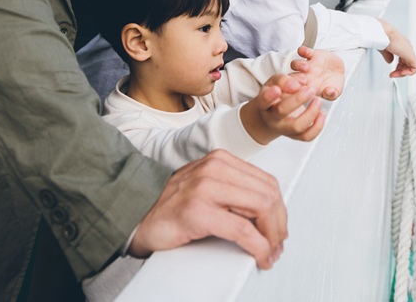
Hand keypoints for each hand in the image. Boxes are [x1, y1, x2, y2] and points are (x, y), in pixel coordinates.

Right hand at [128, 150, 286, 269]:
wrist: (135, 215)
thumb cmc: (170, 207)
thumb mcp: (207, 188)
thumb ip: (233, 191)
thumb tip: (269, 213)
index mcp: (220, 160)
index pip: (266, 182)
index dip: (279, 210)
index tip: (278, 229)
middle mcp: (214, 168)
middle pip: (268, 194)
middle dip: (279, 224)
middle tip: (277, 245)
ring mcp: (205, 187)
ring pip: (261, 208)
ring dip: (272, 236)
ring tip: (269, 252)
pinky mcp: (197, 211)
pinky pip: (241, 230)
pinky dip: (257, 246)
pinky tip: (259, 256)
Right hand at [241, 74, 323, 144]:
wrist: (269, 118)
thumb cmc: (273, 98)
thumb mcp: (273, 84)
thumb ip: (284, 80)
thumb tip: (299, 83)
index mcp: (264, 104)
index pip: (263, 101)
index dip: (269, 96)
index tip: (277, 89)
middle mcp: (272, 118)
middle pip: (282, 111)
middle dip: (298, 99)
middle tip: (310, 89)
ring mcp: (283, 129)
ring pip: (297, 126)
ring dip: (311, 112)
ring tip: (318, 100)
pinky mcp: (294, 136)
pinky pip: (307, 136)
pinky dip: (318, 126)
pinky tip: (321, 113)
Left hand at [290, 46, 344, 99]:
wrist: (338, 71)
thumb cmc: (333, 83)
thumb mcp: (336, 92)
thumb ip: (332, 95)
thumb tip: (329, 92)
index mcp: (308, 88)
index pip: (296, 91)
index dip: (296, 91)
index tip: (303, 92)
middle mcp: (304, 76)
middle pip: (292, 78)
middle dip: (293, 79)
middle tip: (302, 81)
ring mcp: (307, 65)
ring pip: (295, 64)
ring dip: (298, 65)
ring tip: (306, 68)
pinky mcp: (312, 54)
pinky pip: (303, 51)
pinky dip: (303, 50)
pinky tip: (306, 52)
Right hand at [377, 19, 415, 77]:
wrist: (383, 32)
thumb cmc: (382, 37)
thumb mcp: (384, 48)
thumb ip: (388, 56)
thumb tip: (389, 61)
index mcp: (401, 45)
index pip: (404, 60)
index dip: (399, 67)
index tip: (392, 71)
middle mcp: (407, 48)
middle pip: (408, 64)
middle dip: (400, 71)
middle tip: (393, 74)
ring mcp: (409, 51)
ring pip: (412, 66)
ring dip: (403, 73)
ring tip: (395, 74)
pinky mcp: (411, 55)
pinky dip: (409, 72)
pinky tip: (401, 73)